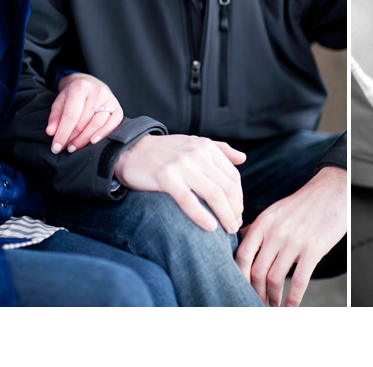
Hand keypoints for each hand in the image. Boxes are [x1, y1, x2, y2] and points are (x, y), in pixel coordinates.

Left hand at [48, 73, 123, 153]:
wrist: (90, 84)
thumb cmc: (73, 96)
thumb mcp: (60, 102)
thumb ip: (55, 117)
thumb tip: (51, 132)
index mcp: (80, 87)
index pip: (71, 115)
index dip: (63, 133)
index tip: (56, 147)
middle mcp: (97, 92)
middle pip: (84, 121)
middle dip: (72, 138)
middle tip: (65, 148)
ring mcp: (109, 99)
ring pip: (97, 124)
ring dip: (84, 139)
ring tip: (74, 147)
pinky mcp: (118, 107)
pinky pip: (113, 124)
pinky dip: (103, 134)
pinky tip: (93, 141)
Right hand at [114, 134, 244, 232]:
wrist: (129, 151)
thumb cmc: (164, 152)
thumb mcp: (193, 144)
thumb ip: (219, 149)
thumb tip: (243, 158)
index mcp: (206, 147)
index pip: (232, 175)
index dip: (239, 196)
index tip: (238, 211)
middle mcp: (197, 153)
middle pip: (227, 186)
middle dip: (235, 208)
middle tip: (235, 225)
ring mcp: (182, 165)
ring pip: (213, 194)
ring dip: (225, 215)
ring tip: (228, 229)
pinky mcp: (165, 177)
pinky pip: (189, 200)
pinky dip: (202, 216)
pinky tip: (210, 227)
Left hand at [235, 166, 345, 307]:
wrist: (332, 190)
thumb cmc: (304, 203)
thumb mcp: (275, 211)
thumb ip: (258, 228)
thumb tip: (240, 244)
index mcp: (263, 222)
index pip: (242, 255)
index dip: (239, 277)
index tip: (240, 288)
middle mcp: (276, 232)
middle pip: (256, 271)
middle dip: (255, 292)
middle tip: (257, 302)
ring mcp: (294, 241)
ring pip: (275, 279)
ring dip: (272, 297)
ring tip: (273, 305)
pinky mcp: (313, 249)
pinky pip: (299, 280)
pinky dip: (293, 298)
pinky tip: (291, 305)